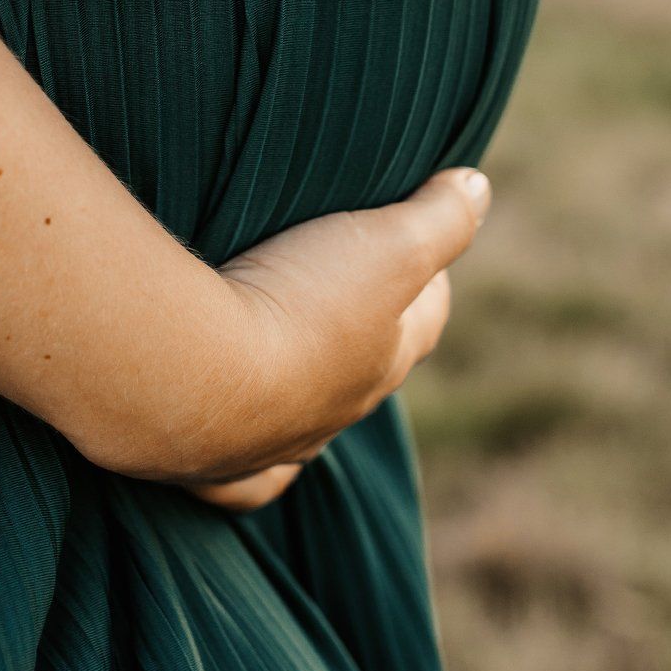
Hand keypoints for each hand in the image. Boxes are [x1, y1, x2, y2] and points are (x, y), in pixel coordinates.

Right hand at [75, 168, 489, 509]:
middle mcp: (336, 413)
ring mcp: (274, 447)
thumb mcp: (388, 243)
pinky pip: (247, 483)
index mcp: (383, 362)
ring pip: (309, 430)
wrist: (193, 373)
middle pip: (368, 373)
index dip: (428, 277)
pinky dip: (255, 469)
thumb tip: (478, 187)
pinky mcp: (213, 470)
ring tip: (293, 361)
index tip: (421, 237)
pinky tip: (248, 451)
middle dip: (370, 334)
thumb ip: (440, 216)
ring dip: (309, 394)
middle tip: (353, 290)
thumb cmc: (296, 303)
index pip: (424, 319)